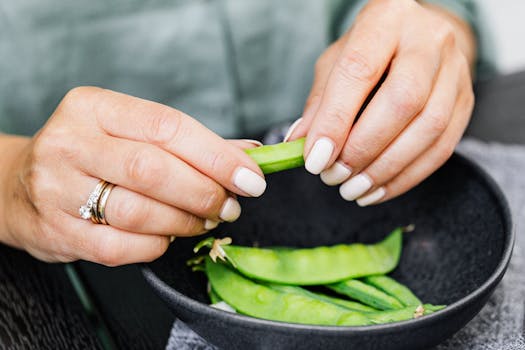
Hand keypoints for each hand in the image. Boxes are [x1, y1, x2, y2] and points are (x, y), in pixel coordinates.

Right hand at [0, 87, 265, 264]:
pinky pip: (121, 247)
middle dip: (205, 192)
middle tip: (230, 205)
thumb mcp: (130, 133)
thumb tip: (250, 153)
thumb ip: (190, 143)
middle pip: (154, 170)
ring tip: (205, 220)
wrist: (20, 185)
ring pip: (139, 212)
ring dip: (185, 222)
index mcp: (94, 107)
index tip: (251, 177)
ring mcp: (57, 188)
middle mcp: (70, 142)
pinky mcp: (55, 230)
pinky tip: (167, 237)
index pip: (167, 127)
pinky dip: (156, 245)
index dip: (217, 155)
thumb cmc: (90, 155)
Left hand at [287, 0, 475, 205]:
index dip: (336, 120)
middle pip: (403, 101)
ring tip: (353, 190)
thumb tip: (298, 144)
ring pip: (429, 128)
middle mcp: (429, 39)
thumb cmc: (370, 52)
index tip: (316, 159)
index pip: (359, 69)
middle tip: (334, 177)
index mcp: (386, 19)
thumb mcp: (336, 63)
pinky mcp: (467, 101)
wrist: (420, 40)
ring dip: (385, 169)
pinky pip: (442, 148)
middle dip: (363, 148)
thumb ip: (319, 102)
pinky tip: (378, 191)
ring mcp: (455, 70)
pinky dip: (406, 177)